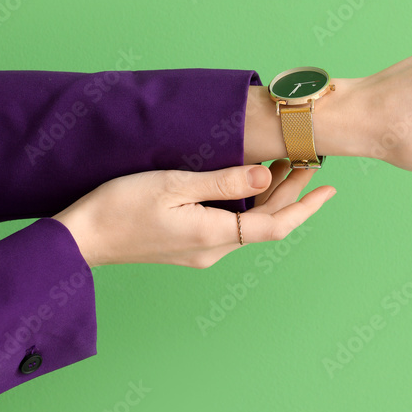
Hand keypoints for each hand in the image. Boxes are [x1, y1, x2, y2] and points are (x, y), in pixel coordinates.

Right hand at [52, 160, 335, 267]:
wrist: (81, 237)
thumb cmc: (120, 207)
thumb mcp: (174, 186)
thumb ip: (222, 181)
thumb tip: (264, 175)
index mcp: (213, 236)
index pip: (275, 225)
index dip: (305, 207)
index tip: (330, 189)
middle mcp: (212, 249)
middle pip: (265, 222)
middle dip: (291, 193)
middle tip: (308, 161)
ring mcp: (199, 250)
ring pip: (248, 222)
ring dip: (268, 194)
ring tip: (283, 163)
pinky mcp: (187, 244)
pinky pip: (229, 223)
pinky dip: (245, 201)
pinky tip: (246, 180)